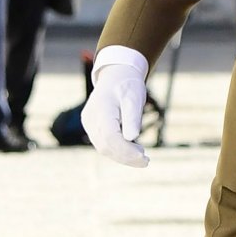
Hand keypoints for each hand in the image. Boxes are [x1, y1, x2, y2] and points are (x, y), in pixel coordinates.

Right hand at [81, 48, 149, 167]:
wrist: (115, 75)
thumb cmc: (127, 85)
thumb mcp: (134, 97)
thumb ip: (132, 117)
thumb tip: (131, 138)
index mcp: (101, 109)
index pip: (110, 137)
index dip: (126, 151)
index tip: (143, 157)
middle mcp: (91, 118)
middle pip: (106, 146)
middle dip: (126, 157)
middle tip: (146, 161)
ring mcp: (89, 123)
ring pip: (103, 148)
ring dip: (122, 157)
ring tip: (142, 158)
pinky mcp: (91, 127)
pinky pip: (103, 144)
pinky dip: (117, 151)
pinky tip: (132, 152)